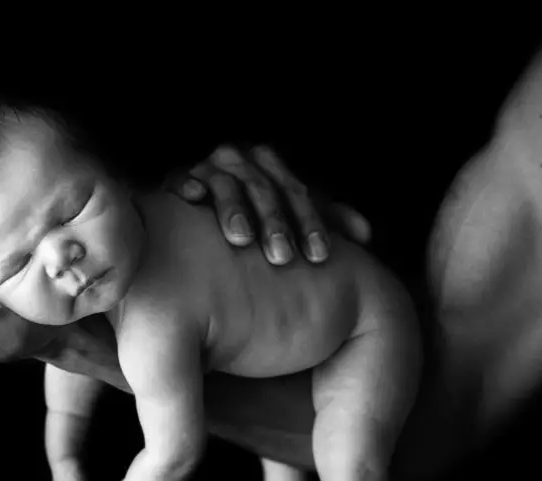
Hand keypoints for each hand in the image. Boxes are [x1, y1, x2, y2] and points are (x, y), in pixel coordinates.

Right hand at [166, 144, 372, 265]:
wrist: (197, 220)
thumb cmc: (255, 224)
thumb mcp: (292, 220)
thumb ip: (325, 222)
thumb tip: (365, 234)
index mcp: (273, 169)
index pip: (298, 191)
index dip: (311, 223)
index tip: (320, 257)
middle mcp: (242, 162)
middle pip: (263, 186)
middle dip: (275, 221)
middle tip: (283, 257)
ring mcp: (207, 167)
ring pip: (225, 180)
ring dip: (234, 207)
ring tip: (242, 238)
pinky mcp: (176, 179)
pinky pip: (180, 176)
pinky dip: (187, 183)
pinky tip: (194, 200)